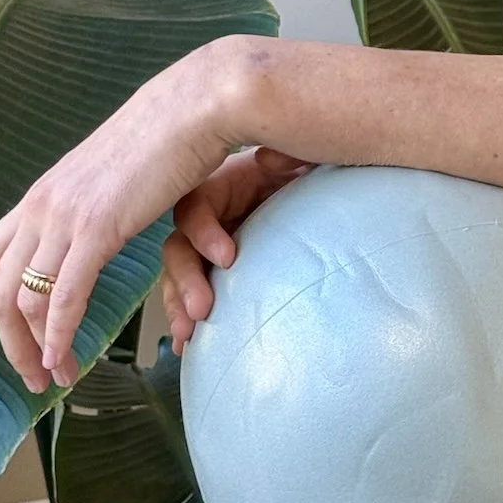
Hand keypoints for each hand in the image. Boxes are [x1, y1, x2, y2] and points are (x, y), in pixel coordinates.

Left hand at [0, 36, 263, 393]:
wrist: (190, 109)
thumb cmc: (162, 140)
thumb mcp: (107, 178)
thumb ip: (87, 208)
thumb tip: (88, 234)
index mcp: (41, 196)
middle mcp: (41, 206)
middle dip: (8, 345)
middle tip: (31, 380)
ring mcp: (65, 216)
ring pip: (25, 300)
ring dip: (36, 349)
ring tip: (57, 377)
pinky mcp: (97, 227)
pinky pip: (64, 295)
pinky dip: (61, 335)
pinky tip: (67, 358)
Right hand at [161, 146, 316, 356]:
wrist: (325, 199)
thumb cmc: (311, 175)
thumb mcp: (302, 161)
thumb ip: (290, 156)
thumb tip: (269, 157)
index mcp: (226, 184)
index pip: (196, 205)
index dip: (203, 232)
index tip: (228, 259)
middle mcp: (213, 217)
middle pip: (179, 245)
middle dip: (184, 279)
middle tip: (201, 310)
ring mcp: (213, 247)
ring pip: (178, 275)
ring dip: (177, 304)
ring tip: (187, 334)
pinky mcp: (220, 273)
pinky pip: (191, 294)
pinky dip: (185, 318)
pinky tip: (185, 346)